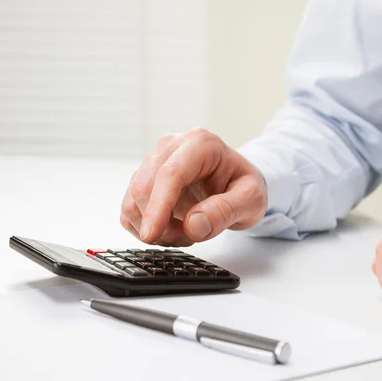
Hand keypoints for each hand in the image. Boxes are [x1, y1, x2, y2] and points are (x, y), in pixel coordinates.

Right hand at [120, 129, 266, 245]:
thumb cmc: (244, 188)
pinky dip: (145, 227)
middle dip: (160, 224)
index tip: (151, 234)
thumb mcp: (251, 200)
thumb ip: (225, 212)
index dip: (157, 206)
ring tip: (185, 233)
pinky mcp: (143, 178)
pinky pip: (130, 208)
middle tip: (188, 239)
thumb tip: (192, 225)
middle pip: (145, 187)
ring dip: (154, 228)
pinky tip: (171, 229)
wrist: (236, 184)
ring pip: (133, 199)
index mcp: (201, 144)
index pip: (170, 174)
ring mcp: (154, 161)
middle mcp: (172, 146)